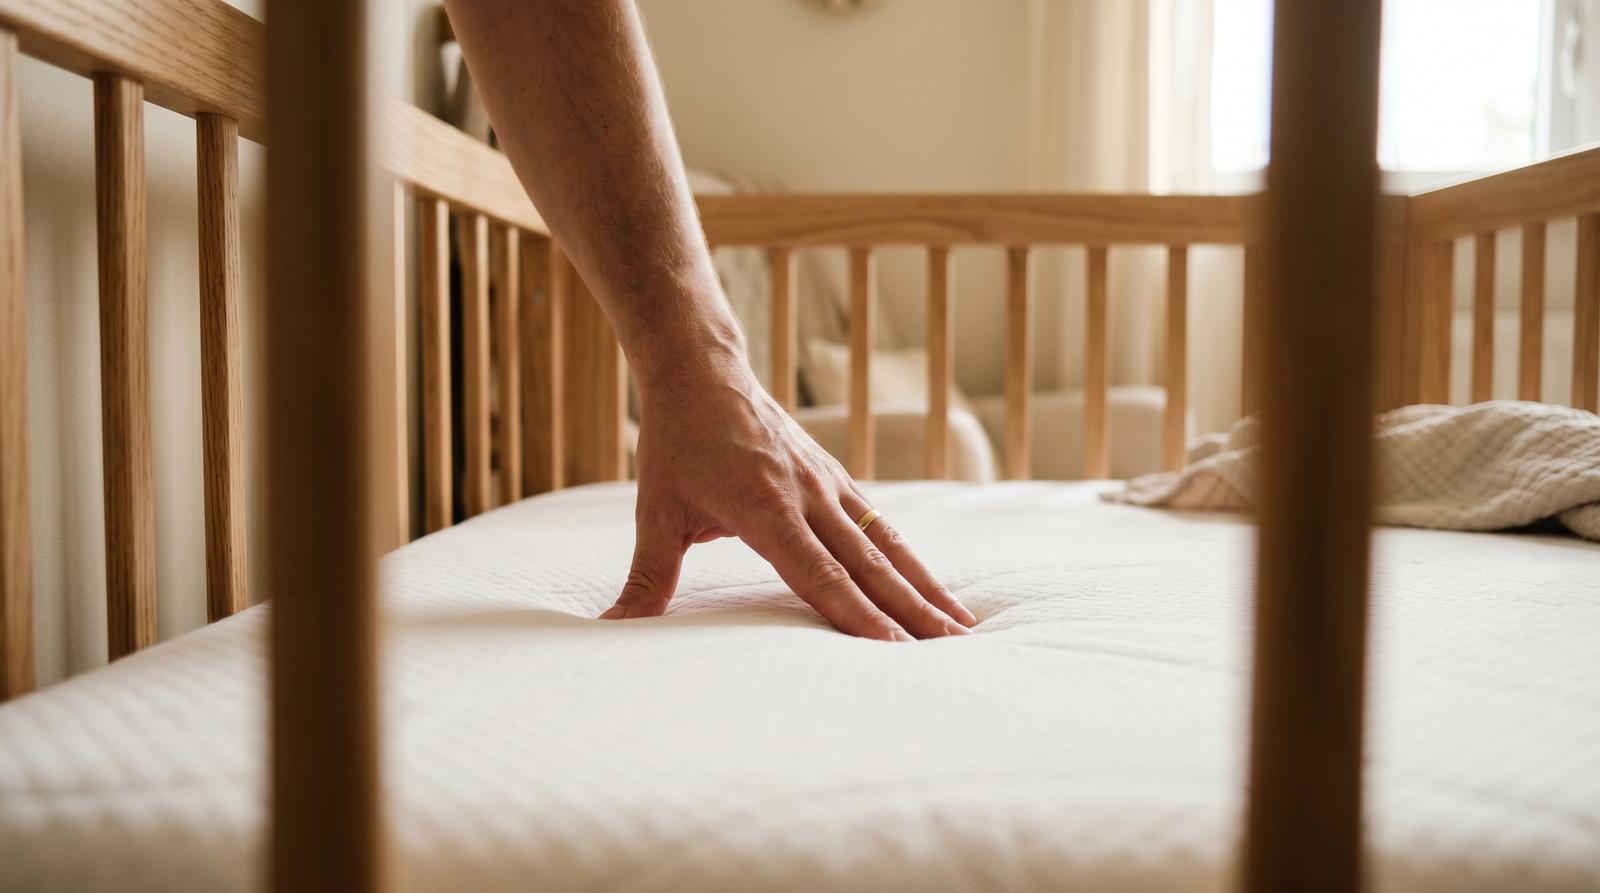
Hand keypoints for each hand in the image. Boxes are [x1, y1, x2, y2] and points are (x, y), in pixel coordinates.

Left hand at [600, 364, 976, 640]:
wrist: (702, 369)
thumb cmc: (676, 443)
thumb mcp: (656, 512)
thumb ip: (646, 579)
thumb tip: (612, 631)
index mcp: (764, 508)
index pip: (818, 572)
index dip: (855, 613)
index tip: (892, 648)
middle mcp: (807, 496)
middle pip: (868, 564)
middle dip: (911, 610)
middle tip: (949, 649)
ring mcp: (828, 484)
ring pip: (887, 544)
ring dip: (926, 586)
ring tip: (962, 626)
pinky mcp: (836, 477)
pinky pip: (882, 524)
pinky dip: (910, 558)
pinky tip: (932, 586)